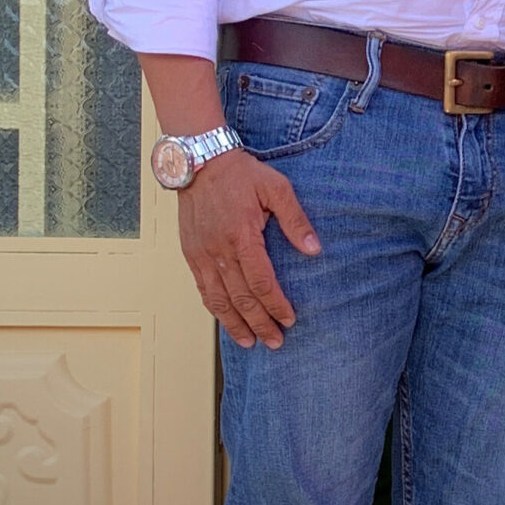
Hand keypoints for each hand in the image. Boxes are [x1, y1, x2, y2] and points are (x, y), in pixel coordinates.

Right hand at [177, 150, 320, 349]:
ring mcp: (201, 254)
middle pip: (241, 298)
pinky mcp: (191, 254)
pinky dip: (215, 309)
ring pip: (218, 300)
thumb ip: (295, 220)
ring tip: (250, 343)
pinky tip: (226, 321)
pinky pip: (202, 289)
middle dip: (259, 324)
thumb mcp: (276, 188)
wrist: (198, 162)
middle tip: (275, 342)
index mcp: (242, 235)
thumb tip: (314, 250)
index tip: (289, 319)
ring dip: (234, 325)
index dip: (275, 305)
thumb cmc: (241, 173)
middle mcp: (219, 250)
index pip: (261, 281)